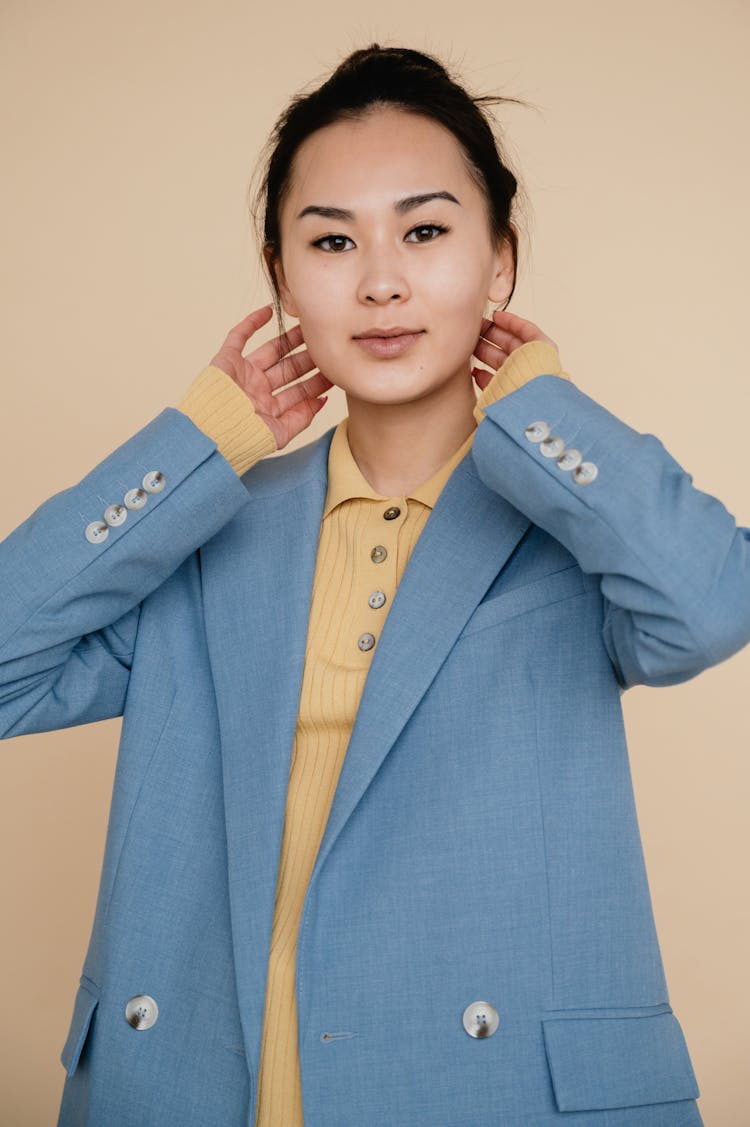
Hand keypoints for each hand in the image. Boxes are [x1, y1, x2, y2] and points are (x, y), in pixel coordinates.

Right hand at [209, 305, 332, 448]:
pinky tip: (269, 311)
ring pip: (271, 350)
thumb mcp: (280, 434)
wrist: (212, 433)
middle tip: (326, 343)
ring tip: (308, 326)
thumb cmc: (242, 439)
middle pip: (289, 369)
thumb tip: (323, 401)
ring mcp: (243, 374)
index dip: (318, 380)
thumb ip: (302, 417)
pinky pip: (239, 336)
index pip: (299, 390)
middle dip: (308, 358)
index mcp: (269, 408)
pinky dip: (252, 322)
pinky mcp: (226, 360)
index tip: (335, 369)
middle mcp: (258, 389)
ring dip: (289, 338)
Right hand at [472, 309, 558, 390]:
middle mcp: (528, 365)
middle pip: (508, 344)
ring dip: (483, 351)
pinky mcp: (504, 395)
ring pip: (498, 361)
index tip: (495, 315)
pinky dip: (481, 375)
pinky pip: (491, 382)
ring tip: (469, 344)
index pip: (525, 331)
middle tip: (476, 327)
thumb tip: (499, 317)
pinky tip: (474, 370)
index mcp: (539, 352)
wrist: (531, 405)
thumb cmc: (536, 374)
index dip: (509, 321)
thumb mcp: (535, 342)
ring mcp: (515, 380)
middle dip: (491, 334)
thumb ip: (522, 328)